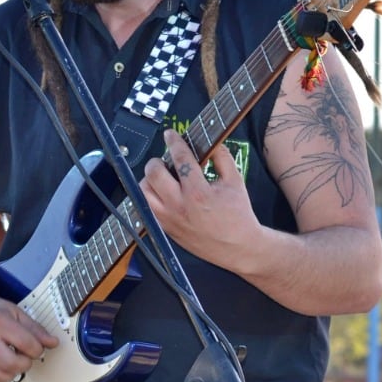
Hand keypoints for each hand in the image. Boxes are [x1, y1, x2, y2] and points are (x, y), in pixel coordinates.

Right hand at [0, 284, 57, 381]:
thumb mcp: (18, 314)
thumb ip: (36, 330)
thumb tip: (54, 343)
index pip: (26, 343)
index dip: (38, 349)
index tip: (36, 347)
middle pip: (11, 363)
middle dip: (25, 363)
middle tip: (24, 357)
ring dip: (11, 374)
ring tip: (12, 364)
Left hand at [140, 130, 259, 263]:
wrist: (238, 247)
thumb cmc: (238, 214)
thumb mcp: (236, 182)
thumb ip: (222, 158)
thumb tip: (212, 141)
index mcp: (198, 192)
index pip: (180, 159)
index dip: (174, 142)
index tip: (170, 134)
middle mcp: (178, 206)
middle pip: (153, 173)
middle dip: (157, 161)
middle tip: (165, 160)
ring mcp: (168, 219)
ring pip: (143, 191)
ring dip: (149, 179)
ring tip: (162, 176)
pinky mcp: (164, 228)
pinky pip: (146, 207)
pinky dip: (150, 196)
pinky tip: (162, 192)